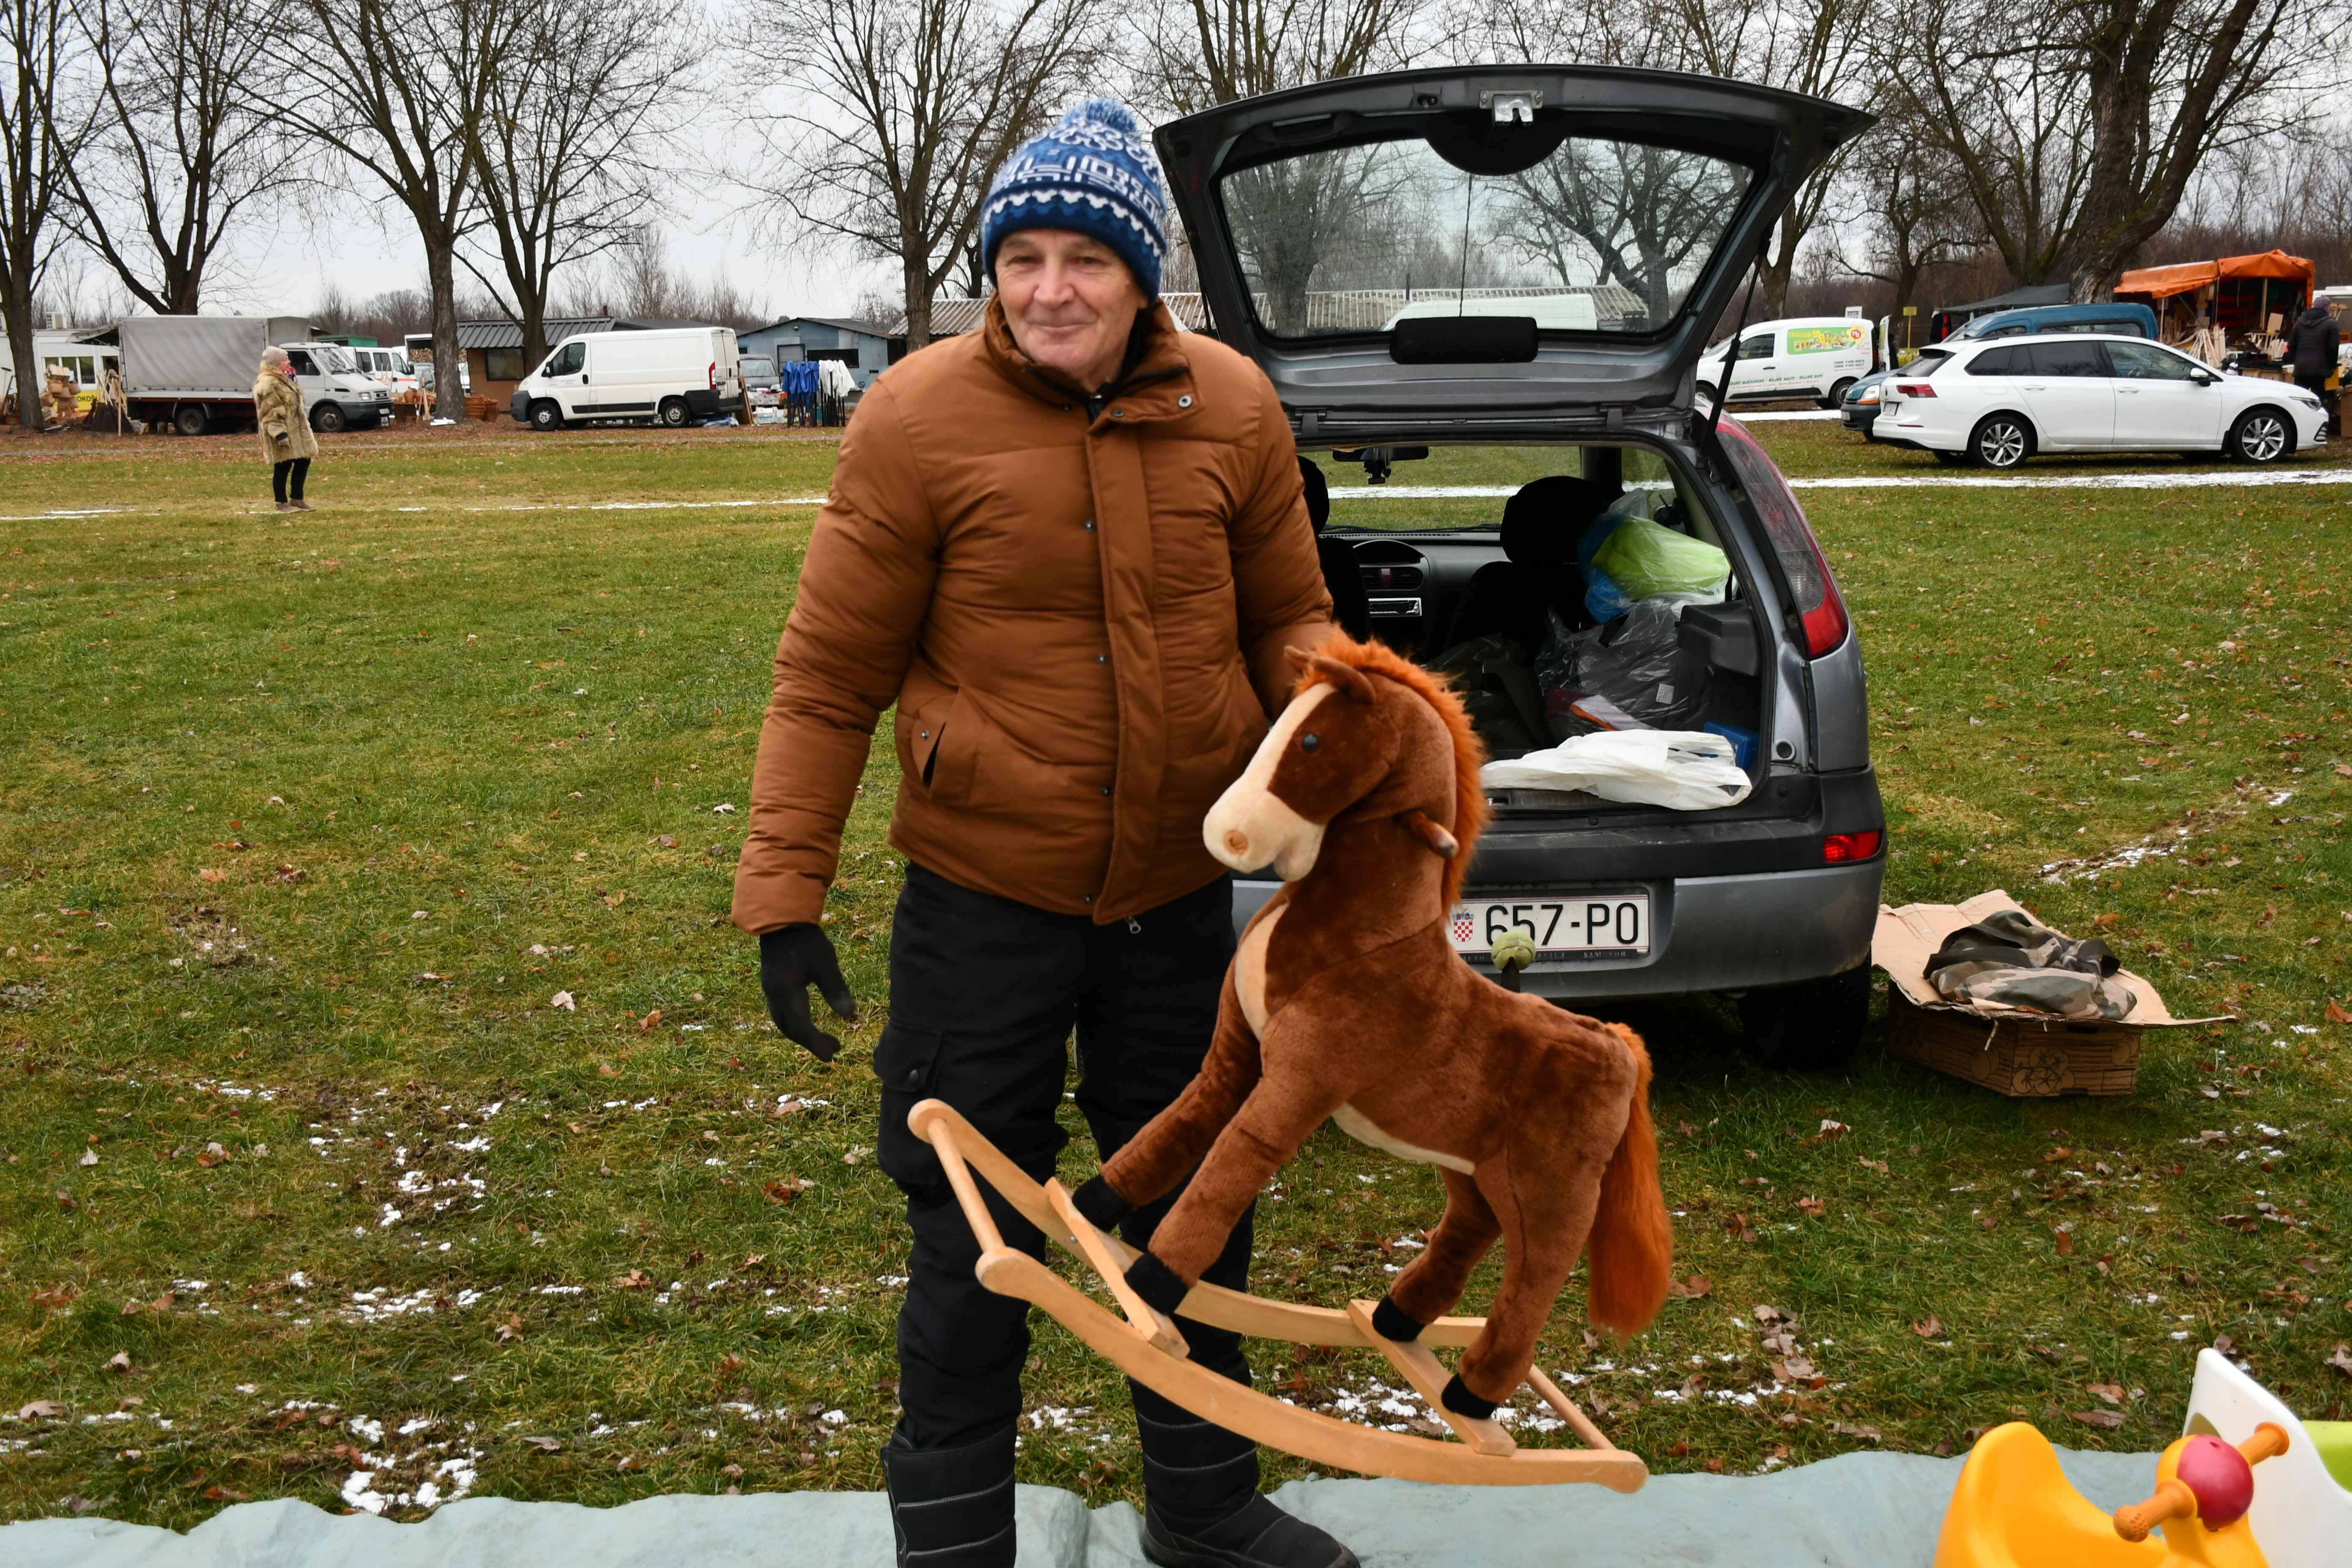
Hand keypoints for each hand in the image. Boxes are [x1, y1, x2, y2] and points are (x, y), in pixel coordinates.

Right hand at [759, 924, 855, 1059]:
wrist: (780, 916)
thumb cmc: (805, 939)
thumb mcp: (825, 963)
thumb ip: (835, 989)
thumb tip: (849, 1016)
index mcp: (785, 994)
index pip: (802, 1027)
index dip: (816, 1044)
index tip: (832, 1057)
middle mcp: (774, 996)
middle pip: (791, 1029)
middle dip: (811, 1042)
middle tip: (834, 1049)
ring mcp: (770, 989)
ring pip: (784, 1021)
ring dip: (803, 1033)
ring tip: (824, 1039)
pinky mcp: (772, 983)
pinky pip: (782, 1011)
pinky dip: (796, 1021)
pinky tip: (808, 1018)